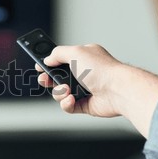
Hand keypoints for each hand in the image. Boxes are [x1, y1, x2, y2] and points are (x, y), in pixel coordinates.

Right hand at [36, 44, 157, 137]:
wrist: (117, 90)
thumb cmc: (101, 69)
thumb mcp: (75, 52)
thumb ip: (57, 53)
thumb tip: (47, 59)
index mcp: (83, 58)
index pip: (62, 59)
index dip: (49, 63)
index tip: (39, 66)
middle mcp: (84, 73)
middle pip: (57, 77)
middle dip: (48, 79)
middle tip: (44, 80)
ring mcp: (84, 89)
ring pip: (60, 93)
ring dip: (59, 92)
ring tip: (66, 90)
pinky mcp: (85, 104)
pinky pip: (67, 106)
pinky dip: (66, 103)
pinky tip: (72, 99)